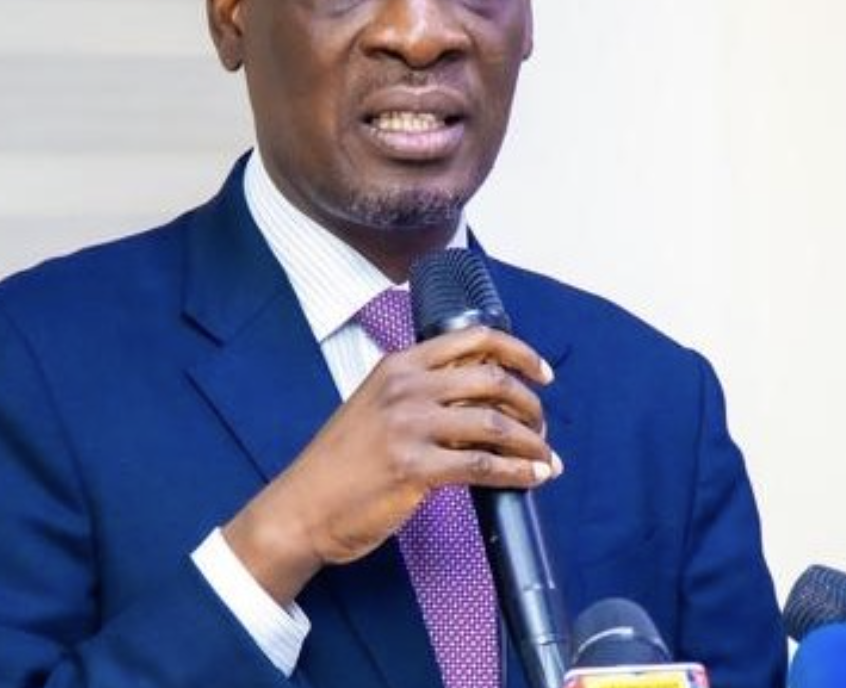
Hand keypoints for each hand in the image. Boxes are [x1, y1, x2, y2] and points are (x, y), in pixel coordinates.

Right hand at [221, 325, 558, 603]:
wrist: (301, 507)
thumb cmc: (339, 464)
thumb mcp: (376, 406)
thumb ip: (422, 393)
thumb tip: (482, 398)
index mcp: (400, 364)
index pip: (474, 338)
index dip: (519, 353)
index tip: (542, 373)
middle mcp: (406, 387)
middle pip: (493, 379)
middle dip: (530, 404)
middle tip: (541, 427)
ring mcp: (409, 426)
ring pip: (494, 423)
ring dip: (530, 443)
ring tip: (545, 459)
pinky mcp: (414, 467)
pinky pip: (482, 465)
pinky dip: (516, 472)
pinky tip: (531, 478)